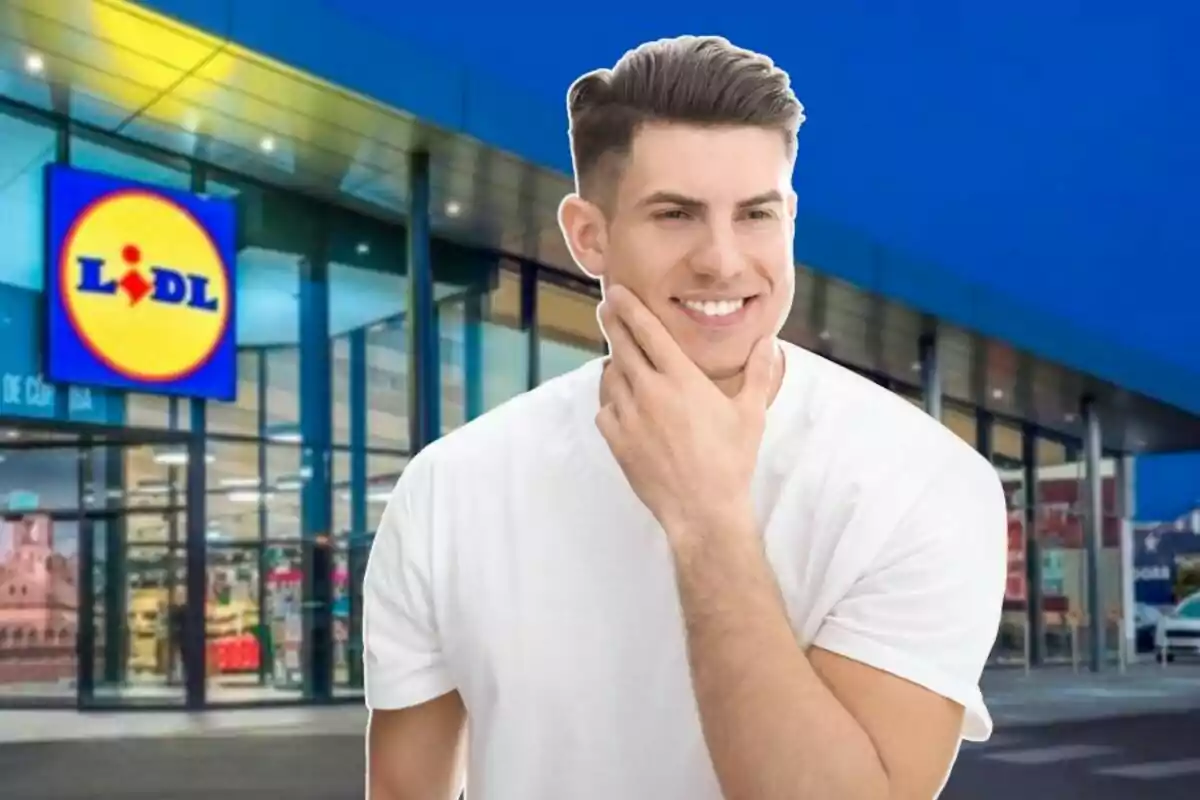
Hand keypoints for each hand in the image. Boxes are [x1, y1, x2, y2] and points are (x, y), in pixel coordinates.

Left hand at [596, 285, 776, 542]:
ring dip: (614, 362)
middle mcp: (650, 391)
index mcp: (681, 378)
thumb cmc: (731, 461)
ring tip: (620, 357)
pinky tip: (619, 399)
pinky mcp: (617, 441)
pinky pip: (604, 408)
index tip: (617, 292)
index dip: (630, 308)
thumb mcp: (751, 413)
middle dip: (613, 323)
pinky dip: (610, 399)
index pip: (648, 331)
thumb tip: (768, 342)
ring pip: (610, 376)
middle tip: (606, 308)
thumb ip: (759, 372)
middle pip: (622, 346)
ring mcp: (629, 416)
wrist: (703, 509)